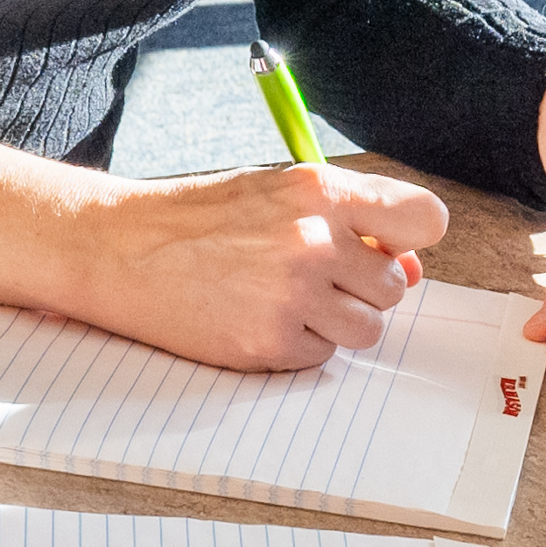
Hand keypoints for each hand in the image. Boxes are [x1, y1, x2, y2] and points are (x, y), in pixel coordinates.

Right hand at [0, 130, 443, 370]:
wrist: (120, 249)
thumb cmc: (202, 220)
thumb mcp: (276, 195)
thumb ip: (347, 221)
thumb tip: (406, 265)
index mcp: (320, 190)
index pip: (425, 218)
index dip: (413, 239)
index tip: (391, 247)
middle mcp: (313, 239)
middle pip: (395, 286)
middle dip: (362, 287)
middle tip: (311, 276)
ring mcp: (291, 294)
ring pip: (367, 329)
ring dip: (336, 322)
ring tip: (285, 299)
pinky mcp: (268, 342)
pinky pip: (322, 356)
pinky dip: (297, 345)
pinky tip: (256, 318)